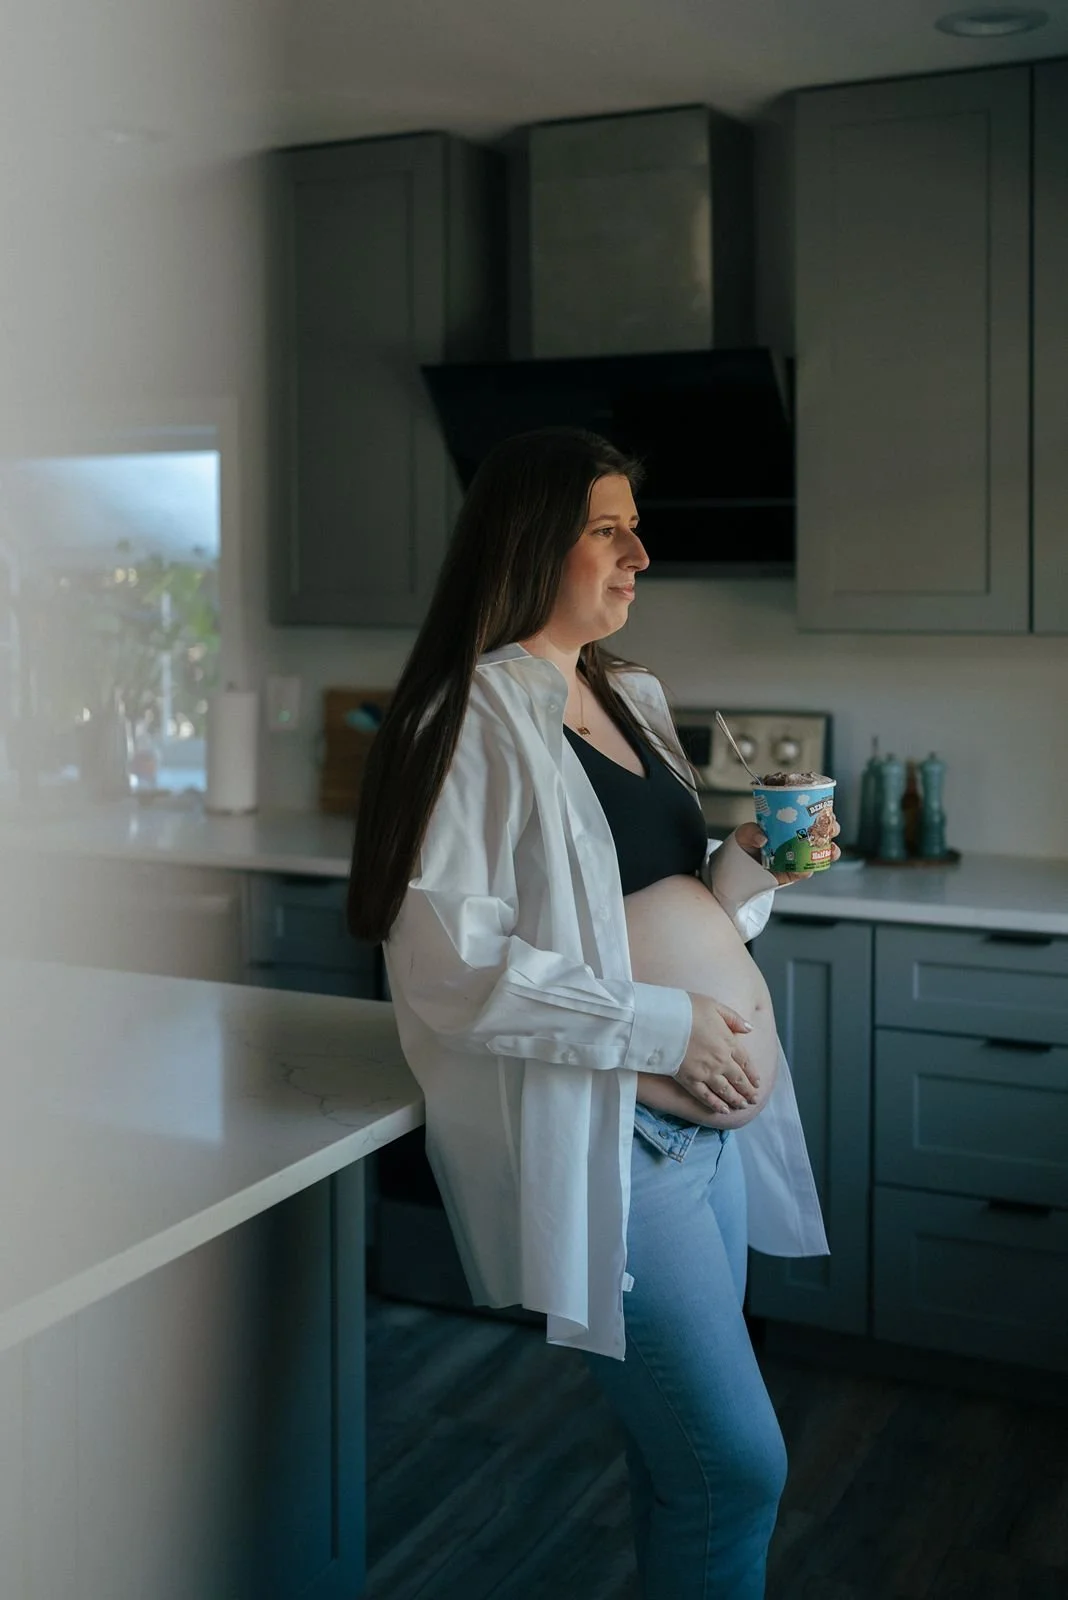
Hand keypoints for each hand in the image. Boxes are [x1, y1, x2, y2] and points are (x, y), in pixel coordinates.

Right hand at [673, 994, 761, 1112]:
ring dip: (736, 1100)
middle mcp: (720, 1061)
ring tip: (743, 1106)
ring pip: (725, 1091)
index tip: (757, 1083)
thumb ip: (733, 1018)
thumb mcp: (714, 1005)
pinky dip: (716, 1104)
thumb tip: (750, 1029)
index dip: (752, 1074)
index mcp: (728, 1042)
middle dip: (748, 1091)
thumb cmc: (687, 1009)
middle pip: (738, 1079)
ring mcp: (706, 1072)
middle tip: (754, 1099)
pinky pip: (706, 1096)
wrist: (663, 1020)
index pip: (745, 1062)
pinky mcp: (690, 1080)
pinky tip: (723, 1110)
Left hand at [733, 820, 841, 885]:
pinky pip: (806, 871)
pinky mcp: (794, 872)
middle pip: (822, 832)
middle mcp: (798, 839)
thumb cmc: (744, 844)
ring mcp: (798, 856)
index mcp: (790, 825)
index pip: (811, 816)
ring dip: (831, 850)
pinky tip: (809, 866)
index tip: (828, 811)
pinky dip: (810, 869)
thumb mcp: (745, 833)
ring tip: (832, 848)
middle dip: (832, 829)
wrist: (738, 868)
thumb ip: (750, 831)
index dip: (823, 813)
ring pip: (821, 852)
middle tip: (832, 828)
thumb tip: (762, 838)